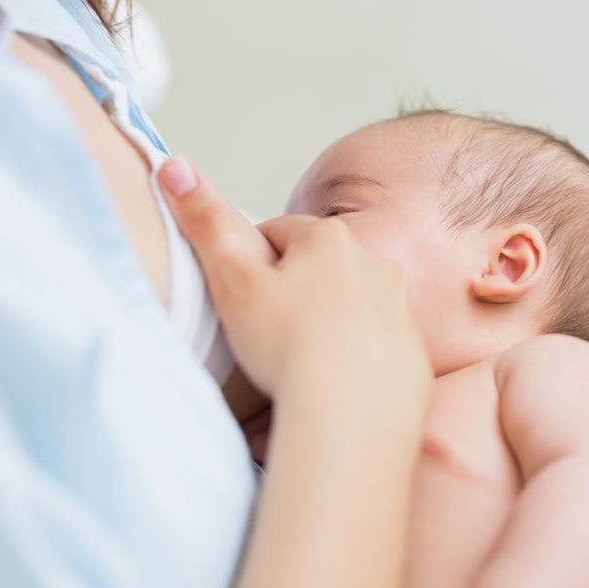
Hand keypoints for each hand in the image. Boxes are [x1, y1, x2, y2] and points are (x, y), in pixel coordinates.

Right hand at [157, 157, 429, 406]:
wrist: (350, 422)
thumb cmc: (288, 349)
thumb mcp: (232, 280)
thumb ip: (204, 221)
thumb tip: (174, 165)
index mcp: (331, 240)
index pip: (279, 234)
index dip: (251, 264)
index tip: (238, 296)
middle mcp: (377, 266)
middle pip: (319, 270)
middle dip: (292, 293)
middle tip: (263, 334)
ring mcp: (401, 313)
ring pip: (350, 309)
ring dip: (325, 327)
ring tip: (296, 364)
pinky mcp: (413, 359)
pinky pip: (375, 351)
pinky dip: (353, 364)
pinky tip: (330, 389)